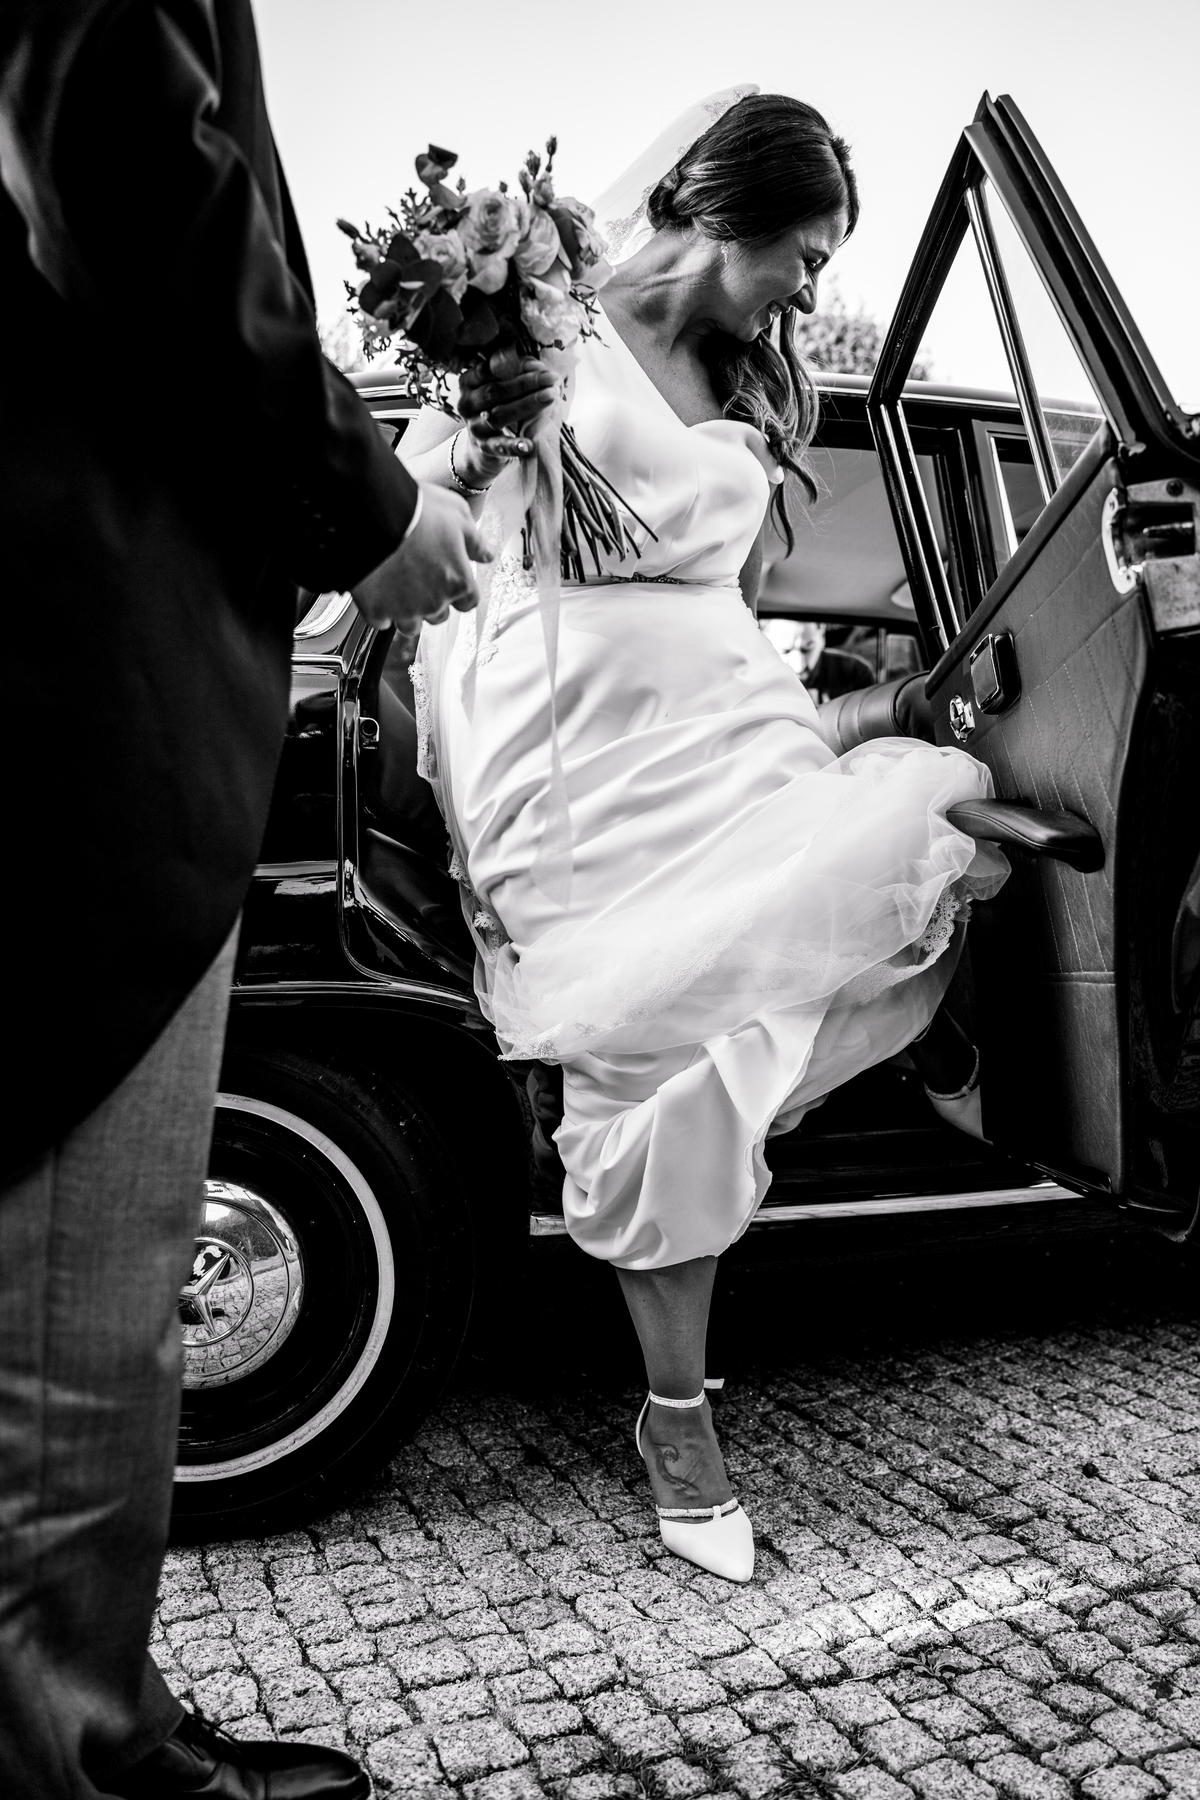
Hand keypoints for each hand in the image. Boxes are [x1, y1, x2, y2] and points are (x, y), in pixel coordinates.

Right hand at [352, 484, 491, 632]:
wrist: (373, 513)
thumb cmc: (417, 510)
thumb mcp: (456, 513)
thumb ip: (474, 541)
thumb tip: (486, 555)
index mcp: (457, 581)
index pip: (468, 602)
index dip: (458, 591)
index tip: (448, 580)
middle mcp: (434, 602)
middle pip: (439, 615)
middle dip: (431, 601)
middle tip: (417, 576)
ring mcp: (404, 610)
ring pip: (411, 625)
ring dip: (406, 611)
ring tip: (395, 585)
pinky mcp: (376, 611)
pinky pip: (380, 621)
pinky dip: (379, 609)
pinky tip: (376, 589)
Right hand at [457, 345, 556, 476]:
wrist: (484, 445)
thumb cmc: (498, 407)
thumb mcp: (502, 388)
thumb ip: (516, 373)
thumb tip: (537, 365)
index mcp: (468, 382)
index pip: (489, 369)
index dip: (515, 366)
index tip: (540, 365)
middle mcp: (467, 403)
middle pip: (495, 391)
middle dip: (525, 383)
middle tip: (552, 378)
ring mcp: (474, 426)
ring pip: (498, 416)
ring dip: (526, 405)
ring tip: (551, 397)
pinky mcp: (483, 447)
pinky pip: (499, 446)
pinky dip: (514, 445)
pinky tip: (530, 444)